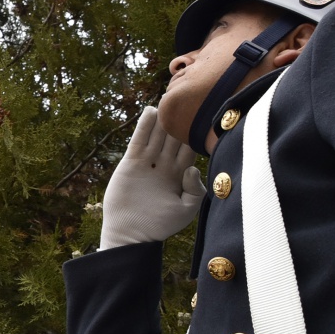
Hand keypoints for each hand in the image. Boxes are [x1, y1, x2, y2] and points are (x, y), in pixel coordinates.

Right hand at [98, 106, 204, 249]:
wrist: (131, 233)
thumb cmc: (160, 226)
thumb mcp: (186, 209)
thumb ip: (195, 190)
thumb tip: (192, 167)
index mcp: (178, 175)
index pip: (188, 149)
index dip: (194, 134)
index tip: (203, 116)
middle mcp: (164, 165)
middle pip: (173, 138)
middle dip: (179, 122)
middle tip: (187, 100)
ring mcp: (147, 163)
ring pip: (157, 135)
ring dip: (163, 120)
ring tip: (170, 100)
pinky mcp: (131, 162)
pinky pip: (139, 140)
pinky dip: (144, 126)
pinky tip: (150, 111)